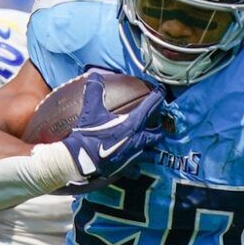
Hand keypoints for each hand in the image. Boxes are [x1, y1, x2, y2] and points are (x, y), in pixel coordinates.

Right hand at [60, 76, 164, 190]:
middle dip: (159, 130)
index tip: (162, 91)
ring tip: (149, 147)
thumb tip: (94, 75)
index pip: (151, 107)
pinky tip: (134, 167)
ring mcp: (133, 157)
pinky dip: (136, 168)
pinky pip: (135, 169)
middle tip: (158, 125)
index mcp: (133, 124)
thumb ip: (94, 91)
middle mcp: (138, 140)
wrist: (81, 161)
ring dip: (151, 149)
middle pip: (156, 135)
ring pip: (150, 154)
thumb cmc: (89, 134)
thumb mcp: (91, 110)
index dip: (158, 97)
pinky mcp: (126, 169)